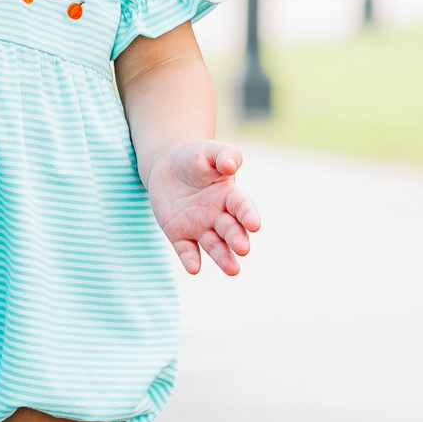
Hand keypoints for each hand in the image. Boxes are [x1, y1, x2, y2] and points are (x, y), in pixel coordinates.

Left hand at [146, 140, 259, 276]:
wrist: (167, 166)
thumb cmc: (195, 157)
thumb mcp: (208, 151)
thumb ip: (224, 155)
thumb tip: (230, 166)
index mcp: (230, 195)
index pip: (242, 206)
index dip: (248, 215)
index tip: (255, 225)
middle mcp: (219, 215)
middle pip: (230, 230)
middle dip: (237, 239)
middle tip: (243, 249)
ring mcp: (200, 227)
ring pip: (214, 245)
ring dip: (223, 257)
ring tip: (233, 270)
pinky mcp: (179, 234)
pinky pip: (186, 249)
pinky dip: (190, 259)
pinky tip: (193, 268)